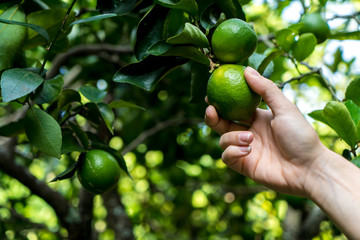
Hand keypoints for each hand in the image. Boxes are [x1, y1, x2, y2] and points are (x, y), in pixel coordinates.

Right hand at [205, 67, 326, 195]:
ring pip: (223, 139)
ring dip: (232, 137)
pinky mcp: (244, 165)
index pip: (234, 108)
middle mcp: (249, 133)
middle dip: (213, 117)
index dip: (221, 102)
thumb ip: (266, 89)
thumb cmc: (300, 136)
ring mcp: (245, 149)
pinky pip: (227, 156)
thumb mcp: (285, 108)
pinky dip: (233, 151)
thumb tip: (247, 69)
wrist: (309, 168)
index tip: (211, 95)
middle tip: (211, 109)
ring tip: (250, 139)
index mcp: (258, 118)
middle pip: (222, 123)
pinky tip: (248, 151)